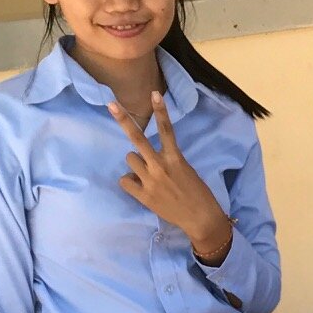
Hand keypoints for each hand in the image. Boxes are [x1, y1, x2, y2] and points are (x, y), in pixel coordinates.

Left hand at [110, 94, 231, 256]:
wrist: (201, 219)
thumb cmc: (198, 193)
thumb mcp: (186, 170)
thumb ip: (168, 161)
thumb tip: (148, 159)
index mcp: (175, 158)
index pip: (166, 130)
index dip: (160, 111)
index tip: (154, 93)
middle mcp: (160, 166)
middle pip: (138, 139)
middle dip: (123, 120)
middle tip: (111, 104)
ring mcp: (150, 181)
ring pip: (130, 159)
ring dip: (135, 163)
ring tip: (146, 173)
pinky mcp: (144, 196)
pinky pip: (125, 181)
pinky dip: (130, 181)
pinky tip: (140, 186)